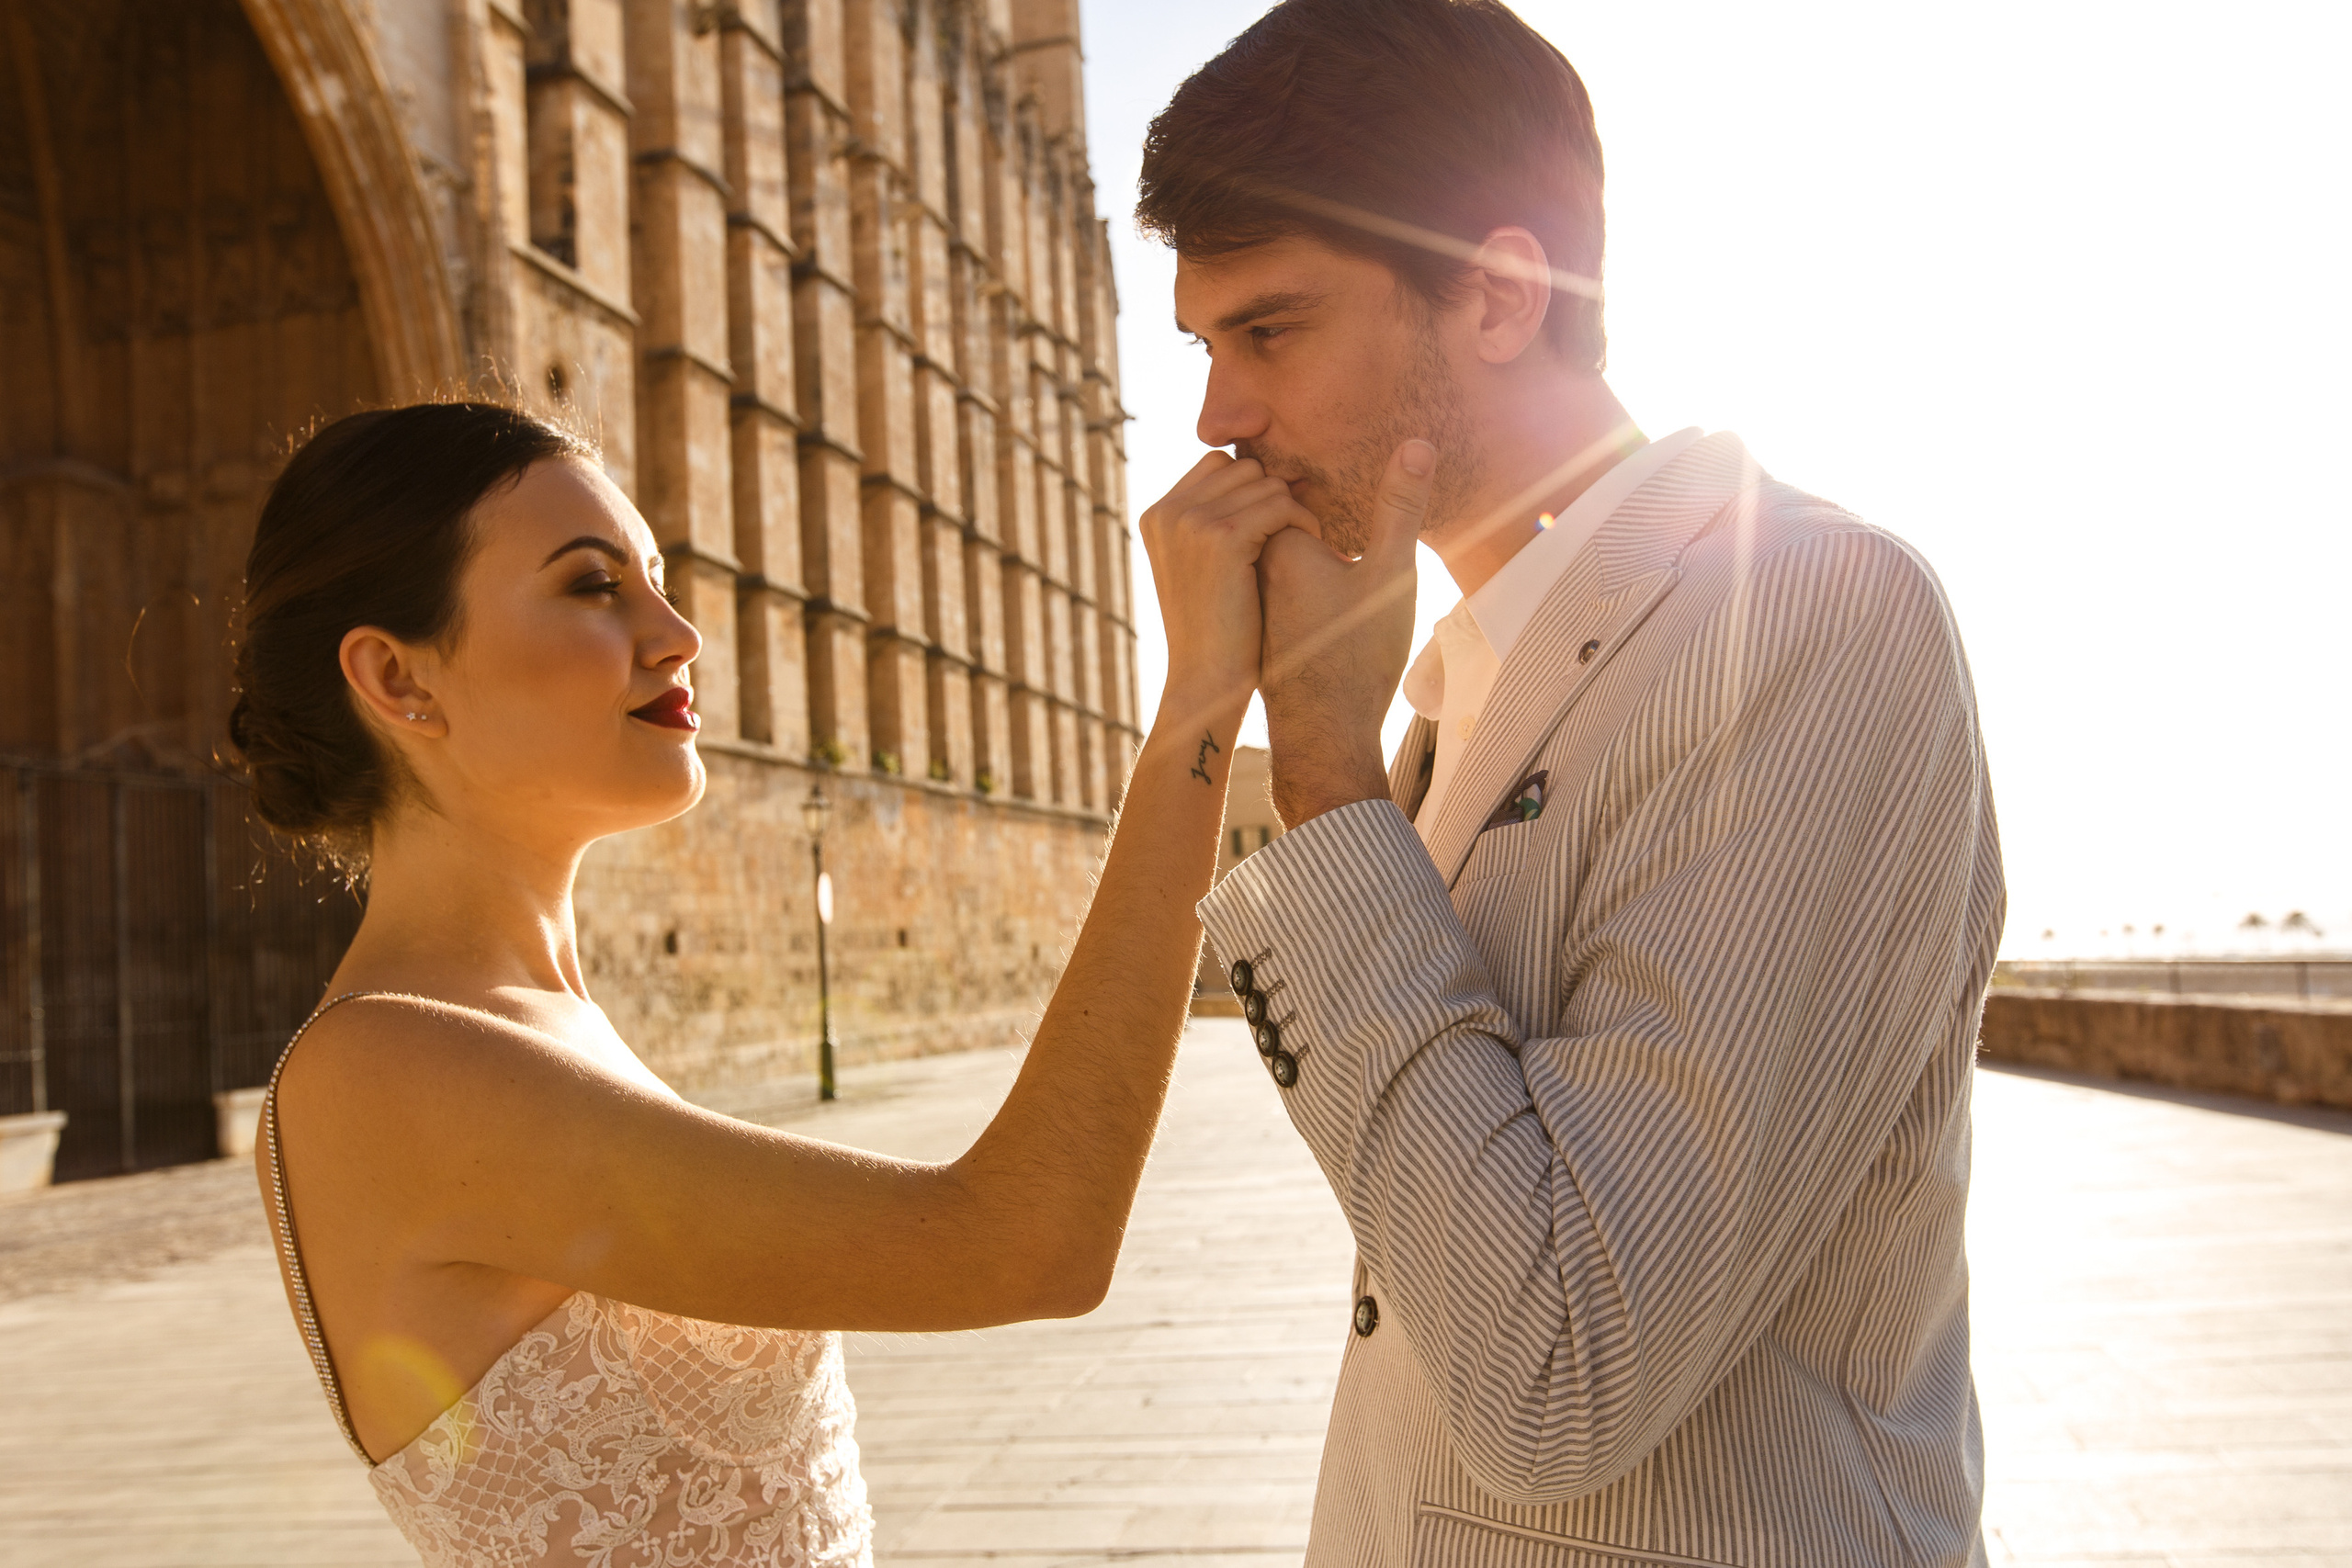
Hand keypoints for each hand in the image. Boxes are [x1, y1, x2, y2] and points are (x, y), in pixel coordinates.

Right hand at [1138, 450, 1320, 729]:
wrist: (1207, 684)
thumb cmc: (1218, 633)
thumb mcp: (1201, 570)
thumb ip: (1214, 524)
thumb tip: (1265, 478)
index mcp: (1157, 515)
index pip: (1218, 464)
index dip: (1253, 489)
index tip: (1277, 523)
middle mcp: (1168, 512)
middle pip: (1243, 466)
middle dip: (1276, 496)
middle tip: (1298, 533)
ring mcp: (1190, 522)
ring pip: (1266, 482)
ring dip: (1293, 510)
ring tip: (1304, 546)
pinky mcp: (1222, 538)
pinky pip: (1280, 505)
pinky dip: (1304, 523)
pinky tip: (1313, 549)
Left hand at [1259, 439, 1432, 825]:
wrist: (1324, 738)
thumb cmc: (1356, 658)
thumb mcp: (1390, 574)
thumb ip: (1401, 507)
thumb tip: (1417, 442)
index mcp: (1275, 542)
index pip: (1284, 480)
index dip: (1317, 473)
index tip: (1342, 477)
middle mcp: (1254, 566)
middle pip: (1280, 511)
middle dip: (1309, 503)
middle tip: (1352, 503)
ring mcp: (1256, 596)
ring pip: (1283, 547)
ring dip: (1313, 543)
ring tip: (1349, 564)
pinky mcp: (1265, 622)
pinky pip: (1284, 579)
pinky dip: (1308, 576)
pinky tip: (1339, 602)